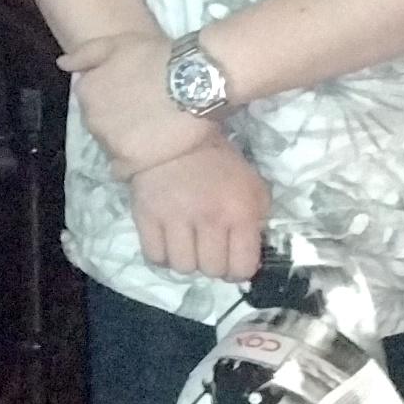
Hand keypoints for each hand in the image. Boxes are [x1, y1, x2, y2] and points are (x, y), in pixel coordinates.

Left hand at [59, 30, 214, 179]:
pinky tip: (150, 154)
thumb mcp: (117, 44)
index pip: (92, 106)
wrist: (196, 80)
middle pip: (100, 128)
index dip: (113, 105)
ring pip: (111, 148)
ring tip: (152, 135)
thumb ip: (85, 55)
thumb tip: (62, 64)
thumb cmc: (158, 57)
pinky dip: (133, 165)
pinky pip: (122, 170)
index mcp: (86, 92)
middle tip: (146, 118)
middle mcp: (91, 118)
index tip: (133, 102)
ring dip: (126, 144)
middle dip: (118, 125)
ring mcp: (110, 141)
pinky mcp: (131, 161)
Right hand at [127, 131, 269, 279]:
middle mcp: (208, 220)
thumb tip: (250, 250)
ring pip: (183, 267)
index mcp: (239, 213)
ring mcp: (174, 220)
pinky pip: (155, 256)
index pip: (242, 268)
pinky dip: (162, 255)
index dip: (238, 269)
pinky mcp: (146, 216)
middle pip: (211, 270)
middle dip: (212, 264)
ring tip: (187, 244)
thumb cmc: (219, 161)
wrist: (173, 132)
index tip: (233, 258)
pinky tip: (168, 242)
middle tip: (208, 247)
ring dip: (187, 260)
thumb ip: (257, 219)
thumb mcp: (253, 185)